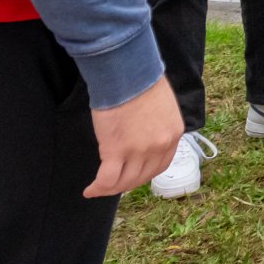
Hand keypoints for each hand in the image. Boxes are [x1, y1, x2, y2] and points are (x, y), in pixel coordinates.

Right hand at [84, 76, 183, 197]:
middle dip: (126, 184)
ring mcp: (139, 150)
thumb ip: (156, 124)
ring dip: (110, 189)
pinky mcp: (117, 150)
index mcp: (173, 133)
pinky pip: (107, 179)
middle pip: (142, 176)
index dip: (144, 174)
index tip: (131, 176)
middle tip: (112, 185)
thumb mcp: (161, 105)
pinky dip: (98, 188)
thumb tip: (142, 133)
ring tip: (98, 189)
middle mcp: (160, 146)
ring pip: (124, 181)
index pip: (160, 165)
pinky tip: (89, 190)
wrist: (127, 73)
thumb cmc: (140, 80)